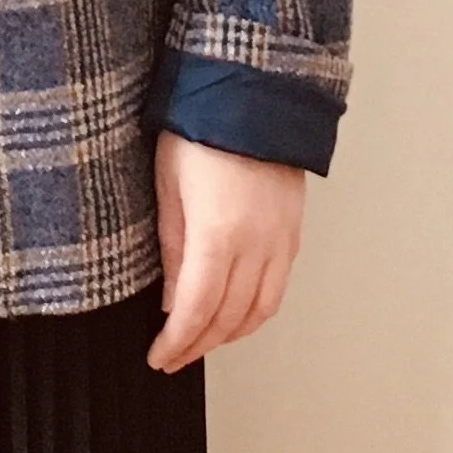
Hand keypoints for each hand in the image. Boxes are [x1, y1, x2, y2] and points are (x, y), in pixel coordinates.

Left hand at [148, 130, 304, 372]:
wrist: (252, 94)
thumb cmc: (201, 129)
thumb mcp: (167, 186)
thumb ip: (170, 248)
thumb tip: (170, 300)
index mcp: (218, 234)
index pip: (196, 309)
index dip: (177, 342)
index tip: (158, 357)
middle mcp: (257, 244)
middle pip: (229, 318)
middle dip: (198, 345)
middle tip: (173, 358)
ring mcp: (281, 240)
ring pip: (260, 310)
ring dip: (229, 335)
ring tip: (202, 343)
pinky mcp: (293, 231)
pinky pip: (278, 287)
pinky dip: (256, 312)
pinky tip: (236, 316)